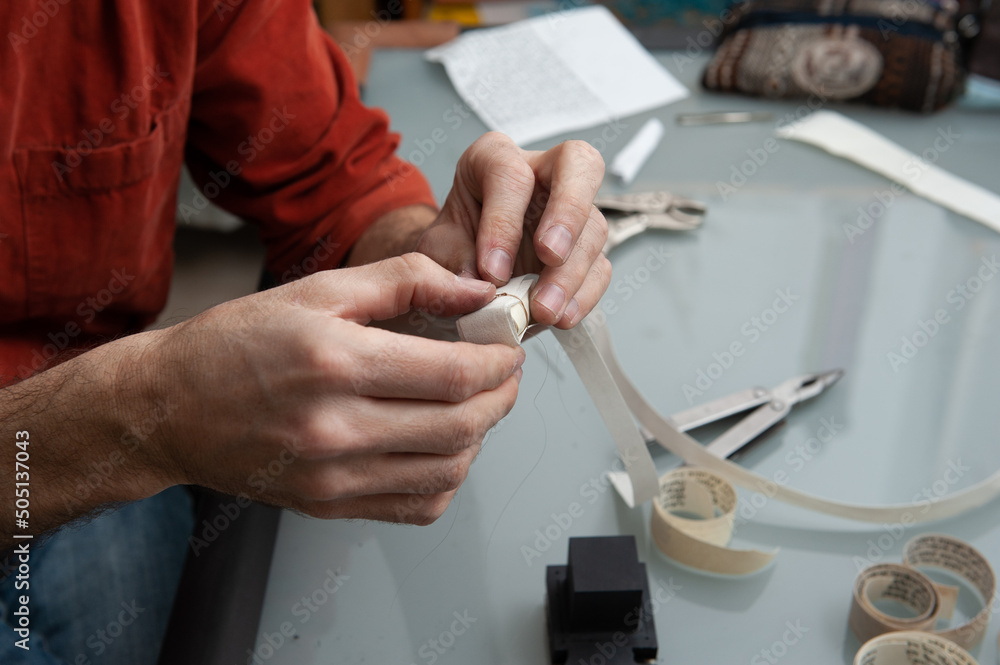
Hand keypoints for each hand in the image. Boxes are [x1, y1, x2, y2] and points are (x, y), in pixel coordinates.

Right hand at [139, 253, 523, 524]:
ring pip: (446, 471)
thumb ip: (406, 281)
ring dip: (480, 437)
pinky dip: (446, 478)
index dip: (499, 361)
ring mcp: (331, 476)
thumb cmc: (237, 342)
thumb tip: (475, 290)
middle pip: (461, 427)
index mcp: (335, 363)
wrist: (169, 408)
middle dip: (501, 398)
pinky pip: (415, 507)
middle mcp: (335, 429)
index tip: (508, 348)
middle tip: (503, 374)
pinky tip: (441, 445)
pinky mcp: (328, 505)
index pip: (454, 375)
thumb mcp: (319, 290)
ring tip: (475, 406)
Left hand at [415, 132, 611, 327]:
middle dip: (568, 212)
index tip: (492, 271)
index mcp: (495, 158)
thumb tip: (479, 283)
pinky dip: (584, 294)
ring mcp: (572, 210)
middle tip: (549, 255)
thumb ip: (452, 259)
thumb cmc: (454, 244)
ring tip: (544, 309)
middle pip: (579, 165)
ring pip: (593, 226)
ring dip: (571, 272)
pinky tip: (562, 315)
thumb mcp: (438, 247)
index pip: (510, 174)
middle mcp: (542, 173)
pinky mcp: (586, 247)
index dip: (503, 222)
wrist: (466, 267)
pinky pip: (600, 267)